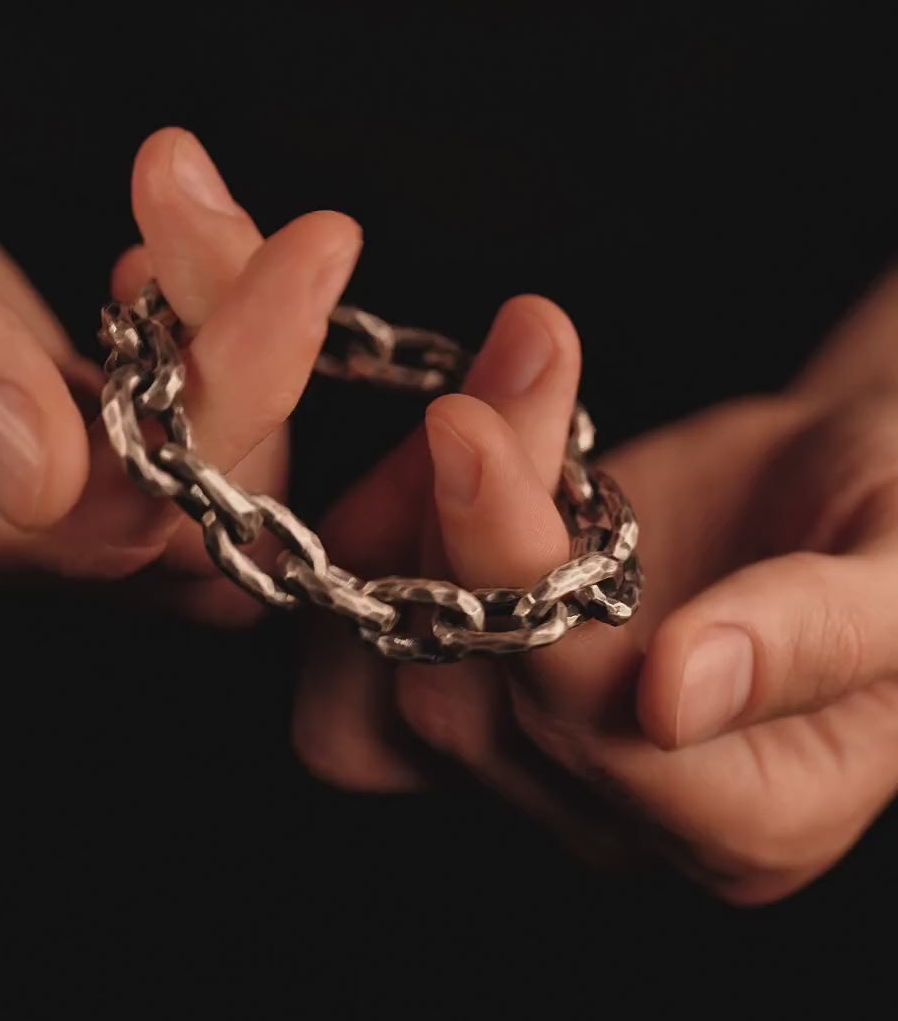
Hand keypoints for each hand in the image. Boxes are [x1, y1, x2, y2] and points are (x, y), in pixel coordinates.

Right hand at [0, 50, 359, 598]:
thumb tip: (37, 473)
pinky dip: (204, 321)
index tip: (300, 258)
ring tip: (172, 186)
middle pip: (186, 500)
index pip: (119, 511)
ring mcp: (3, 464)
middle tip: (211, 201)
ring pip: (192, 455)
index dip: (235, 392)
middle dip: (246, 342)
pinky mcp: (32, 405)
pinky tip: (156, 242)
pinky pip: (166, 414)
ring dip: (228, 315)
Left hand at [292, 272, 897, 903]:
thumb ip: (818, 635)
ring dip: (410, 527)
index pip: (598, 739)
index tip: (486, 433)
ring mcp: (529, 768)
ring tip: (483, 401)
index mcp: (753, 821)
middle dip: (469, 518)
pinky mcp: (470, 704)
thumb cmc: (894, 527)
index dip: (529, 590)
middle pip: (472, 707)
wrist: (836, 493)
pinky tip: (438, 461)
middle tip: (509, 366)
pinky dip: (367, 563)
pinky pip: (346, 683)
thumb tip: (679, 694)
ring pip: (381, 698)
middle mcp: (623, 819)